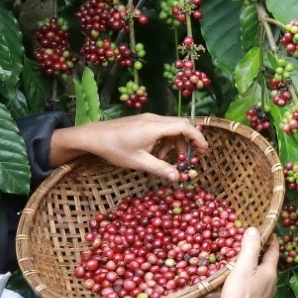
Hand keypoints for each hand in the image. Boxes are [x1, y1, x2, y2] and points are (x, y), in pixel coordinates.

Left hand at [49, 114, 208, 182]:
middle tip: (192, 156)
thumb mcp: (139, 162)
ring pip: (171, 127)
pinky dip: (165, 140)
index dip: (198, 138)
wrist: (93, 136)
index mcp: (156, 127)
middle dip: (189, 141)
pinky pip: (161, 128)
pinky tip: (156, 154)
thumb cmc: (115, 148)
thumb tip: (178, 178)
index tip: (204, 150)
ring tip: (168, 160)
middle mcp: (154, 119)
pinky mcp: (142, 121)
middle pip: (180, 125)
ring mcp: (148, 118)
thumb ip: (161, 169)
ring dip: (175, 143)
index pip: (185, 127)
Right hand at [204, 228, 278, 297]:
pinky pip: (237, 293)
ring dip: (236, 272)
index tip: (265, 229)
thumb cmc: (241, 297)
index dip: (270, 238)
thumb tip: (255, 230)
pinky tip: (209, 292)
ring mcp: (258, 296)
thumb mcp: (243, 269)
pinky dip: (225, 291)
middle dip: (251, 253)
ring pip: (248, 279)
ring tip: (223, 265)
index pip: (273, 250)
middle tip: (239, 243)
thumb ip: (249, 248)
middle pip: (261, 264)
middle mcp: (267, 284)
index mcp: (268, 272)